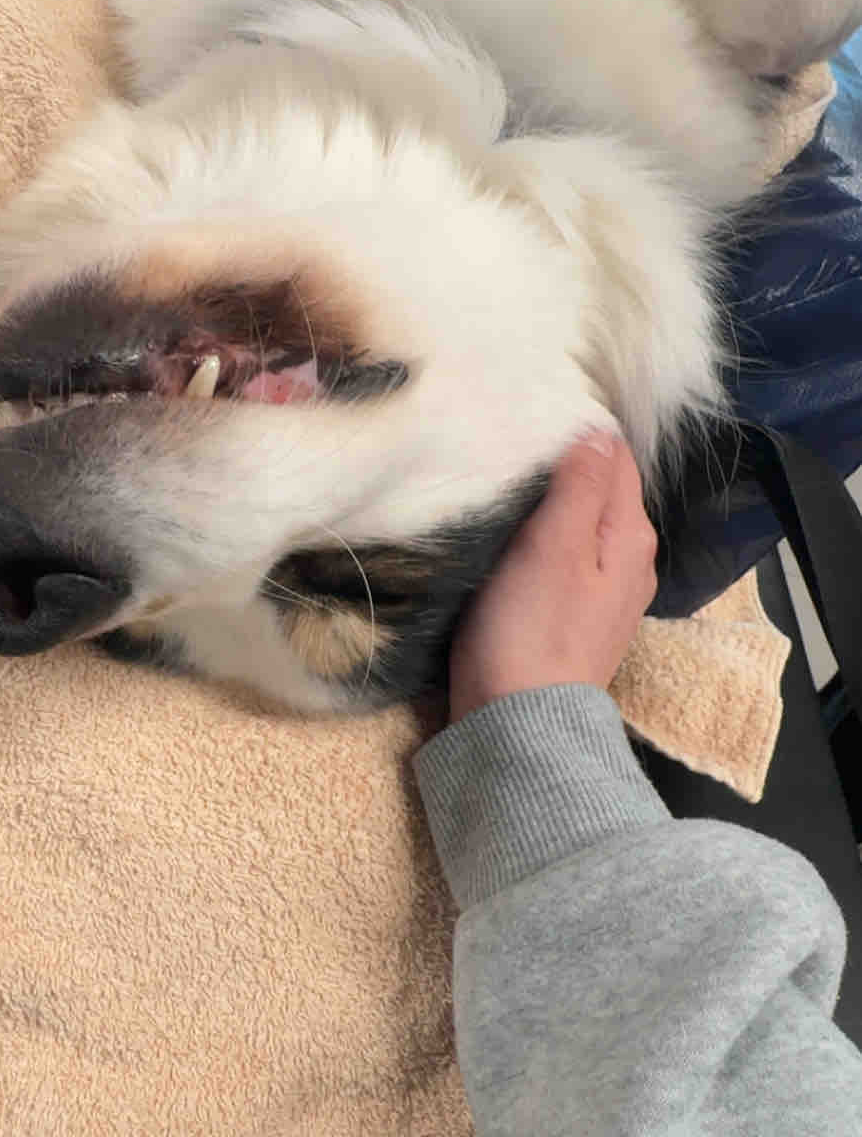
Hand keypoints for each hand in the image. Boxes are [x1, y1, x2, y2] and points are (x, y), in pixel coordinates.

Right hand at [446, 432, 658, 723]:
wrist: (517, 726)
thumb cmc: (532, 630)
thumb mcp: (556, 544)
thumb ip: (580, 483)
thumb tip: (594, 427)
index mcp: (631, 532)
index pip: (614, 452)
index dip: (576, 426)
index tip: (530, 410)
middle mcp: (630, 558)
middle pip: (600, 486)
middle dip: (562, 460)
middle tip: (510, 437)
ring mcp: (604, 590)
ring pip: (580, 520)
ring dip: (549, 499)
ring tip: (505, 477)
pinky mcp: (573, 615)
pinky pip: (564, 555)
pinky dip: (542, 536)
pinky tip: (510, 533)